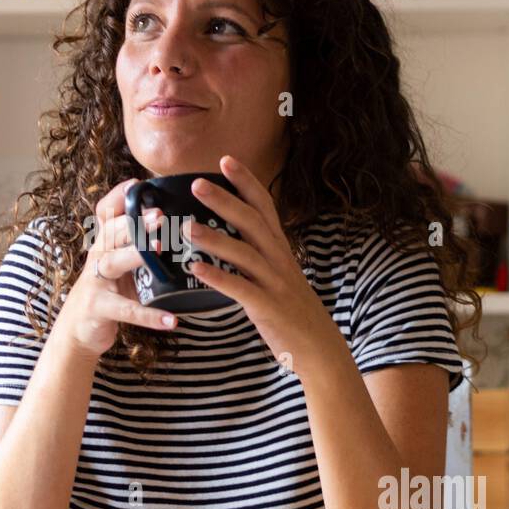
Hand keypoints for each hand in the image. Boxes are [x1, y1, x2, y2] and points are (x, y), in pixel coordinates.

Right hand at [54, 177, 178, 357]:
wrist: (77, 332)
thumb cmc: (105, 294)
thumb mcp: (118, 267)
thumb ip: (136, 248)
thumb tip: (174, 228)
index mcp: (104, 245)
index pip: (106, 214)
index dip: (118, 197)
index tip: (137, 183)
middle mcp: (97, 258)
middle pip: (112, 233)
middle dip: (135, 222)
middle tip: (159, 214)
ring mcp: (95, 282)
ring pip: (113, 262)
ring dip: (137, 254)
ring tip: (162, 248)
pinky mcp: (98, 308)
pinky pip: (126, 310)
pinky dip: (149, 315)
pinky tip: (170, 320)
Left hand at [180, 155, 330, 367]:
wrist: (321, 349)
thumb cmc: (293, 312)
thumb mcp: (279, 275)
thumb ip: (259, 255)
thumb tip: (231, 237)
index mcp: (280, 249)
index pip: (264, 207)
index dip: (246, 182)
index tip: (225, 160)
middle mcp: (279, 260)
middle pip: (252, 222)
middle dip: (224, 201)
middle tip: (196, 183)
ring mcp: (275, 283)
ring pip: (244, 254)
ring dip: (215, 238)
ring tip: (187, 227)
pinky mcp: (268, 308)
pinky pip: (240, 289)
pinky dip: (218, 277)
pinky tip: (196, 268)